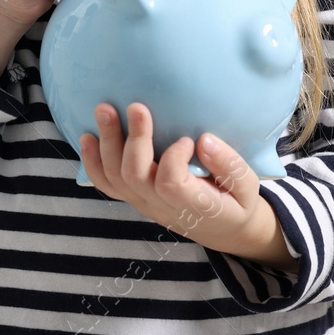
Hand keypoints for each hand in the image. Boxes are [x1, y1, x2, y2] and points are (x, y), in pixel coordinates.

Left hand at [79, 101, 297, 273]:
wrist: (222, 229)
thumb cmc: (236, 201)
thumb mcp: (246, 187)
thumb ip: (229, 166)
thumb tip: (203, 140)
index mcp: (195, 205)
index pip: (171, 184)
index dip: (173, 159)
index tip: (186, 138)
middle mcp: (162, 207)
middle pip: (136, 176)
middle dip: (134, 139)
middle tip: (136, 106)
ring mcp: (143, 203)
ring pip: (116, 178)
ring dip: (107, 143)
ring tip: (104, 109)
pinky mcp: (133, 198)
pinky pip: (107, 185)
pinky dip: (92, 162)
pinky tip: (87, 137)